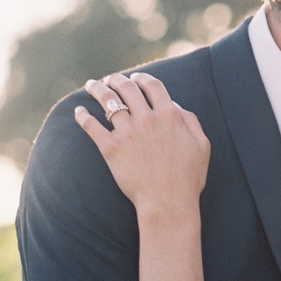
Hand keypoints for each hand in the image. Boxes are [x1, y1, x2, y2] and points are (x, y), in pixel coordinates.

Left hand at [74, 72, 209, 214]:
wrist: (168, 202)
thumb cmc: (188, 177)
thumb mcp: (202, 146)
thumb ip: (190, 121)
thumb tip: (175, 106)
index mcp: (169, 116)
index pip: (153, 85)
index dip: (143, 78)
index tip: (136, 78)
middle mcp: (147, 119)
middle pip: (127, 88)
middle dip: (117, 79)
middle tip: (111, 80)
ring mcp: (127, 132)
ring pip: (106, 100)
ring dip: (96, 89)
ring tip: (91, 86)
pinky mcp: (110, 148)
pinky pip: (91, 125)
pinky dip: (82, 116)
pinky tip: (78, 111)